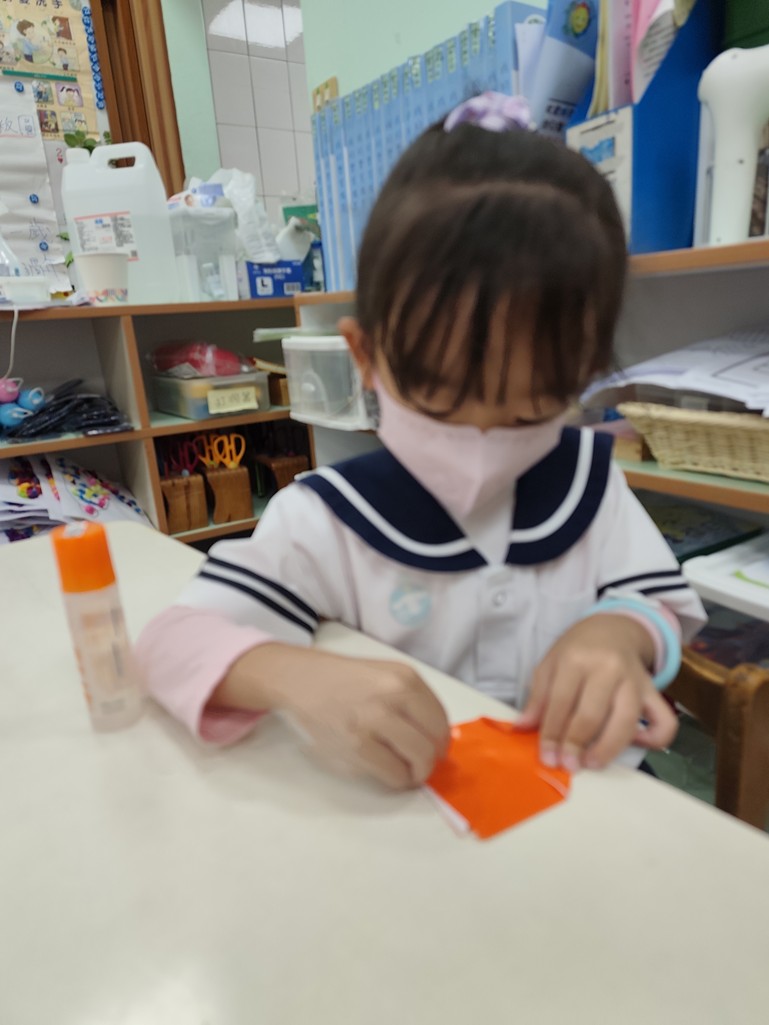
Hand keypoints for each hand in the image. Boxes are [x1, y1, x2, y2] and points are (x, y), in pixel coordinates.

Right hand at [214, 645, 449, 789]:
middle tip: (421, 765)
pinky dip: (397, 780)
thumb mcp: (384, 674)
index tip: (435, 749)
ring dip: (417, 773)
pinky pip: (393, 774)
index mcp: (404, 677)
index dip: (441, 740)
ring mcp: (374, 721)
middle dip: (431, 760)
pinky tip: (389, 773)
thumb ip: (411, 699)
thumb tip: (436, 737)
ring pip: (419, 760)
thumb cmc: (343, 680)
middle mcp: (393, 695)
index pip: (441, 718)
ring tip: (407, 773)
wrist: (300, 680)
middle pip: (434, 742)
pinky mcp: (356, 745)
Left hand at [517, 615, 677, 771]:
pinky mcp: (654, 692)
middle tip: (568, 764)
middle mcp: (608, 668)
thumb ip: (538, 697)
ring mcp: (635, 681)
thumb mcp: (549, 664)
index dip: (552, 734)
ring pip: (627, 721)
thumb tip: (522, 728)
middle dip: (577, 744)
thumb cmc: (576, 650)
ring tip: (592, 762)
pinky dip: (655, 739)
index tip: (546, 757)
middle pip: (592, 714)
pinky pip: (664, 722)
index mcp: (576, 659)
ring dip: (609, 748)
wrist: (612, 629)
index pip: (561, 702)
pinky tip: (635, 744)